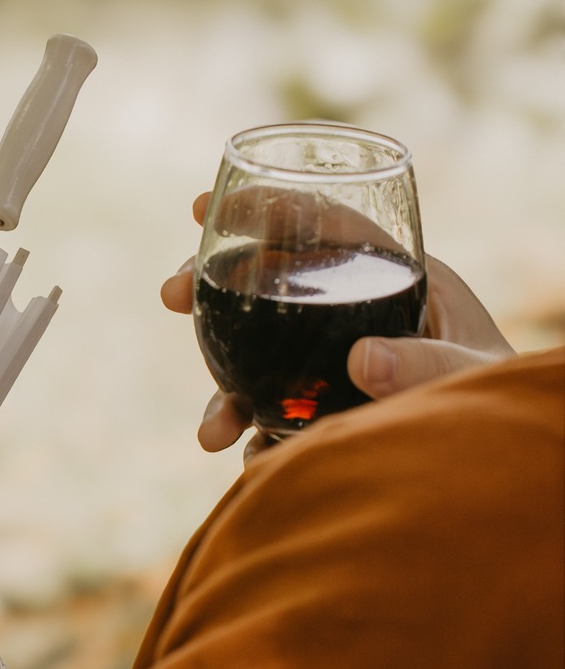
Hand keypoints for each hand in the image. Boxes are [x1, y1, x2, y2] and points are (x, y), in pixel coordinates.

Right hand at [160, 190, 513, 455]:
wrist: (500, 464)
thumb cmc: (497, 404)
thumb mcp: (471, 377)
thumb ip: (426, 365)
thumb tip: (361, 359)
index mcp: (402, 278)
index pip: (329, 227)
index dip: (267, 210)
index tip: (207, 205)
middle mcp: (359, 314)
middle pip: (274, 285)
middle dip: (213, 290)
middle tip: (169, 294)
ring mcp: (334, 365)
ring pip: (260, 358)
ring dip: (222, 393)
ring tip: (211, 436)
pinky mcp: (323, 412)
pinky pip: (274, 415)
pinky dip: (253, 436)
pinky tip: (246, 458)